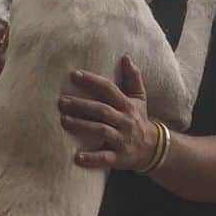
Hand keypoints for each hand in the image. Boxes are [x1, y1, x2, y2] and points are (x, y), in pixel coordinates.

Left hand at [60, 55, 159, 170]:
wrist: (153, 149)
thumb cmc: (139, 120)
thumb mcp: (139, 99)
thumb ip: (133, 78)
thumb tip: (126, 56)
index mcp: (127, 105)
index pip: (109, 90)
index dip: (92, 81)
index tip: (74, 75)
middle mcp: (125, 121)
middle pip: (102, 110)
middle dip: (81, 105)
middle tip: (61, 101)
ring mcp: (123, 139)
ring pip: (102, 131)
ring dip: (82, 126)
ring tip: (64, 121)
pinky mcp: (120, 157)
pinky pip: (105, 157)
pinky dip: (92, 158)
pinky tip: (77, 157)